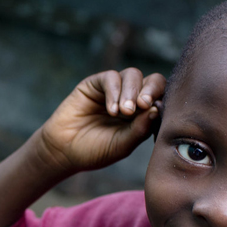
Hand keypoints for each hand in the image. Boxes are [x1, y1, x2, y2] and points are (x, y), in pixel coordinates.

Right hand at [35, 69, 165, 174]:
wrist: (64, 151)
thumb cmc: (95, 151)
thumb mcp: (122, 144)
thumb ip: (140, 129)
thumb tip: (157, 109)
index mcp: (143, 113)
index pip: (161, 97)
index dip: (162, 99)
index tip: (155, 111)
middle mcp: (131, 98)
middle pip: (152, 81)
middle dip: (151, 90)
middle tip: (143, 105)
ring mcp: (114, 90)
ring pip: (132, 75)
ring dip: (131, 91)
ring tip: (124, 111)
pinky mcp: (96, 84)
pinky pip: (111, 77)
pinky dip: (114, 91)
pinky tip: (111, 110)